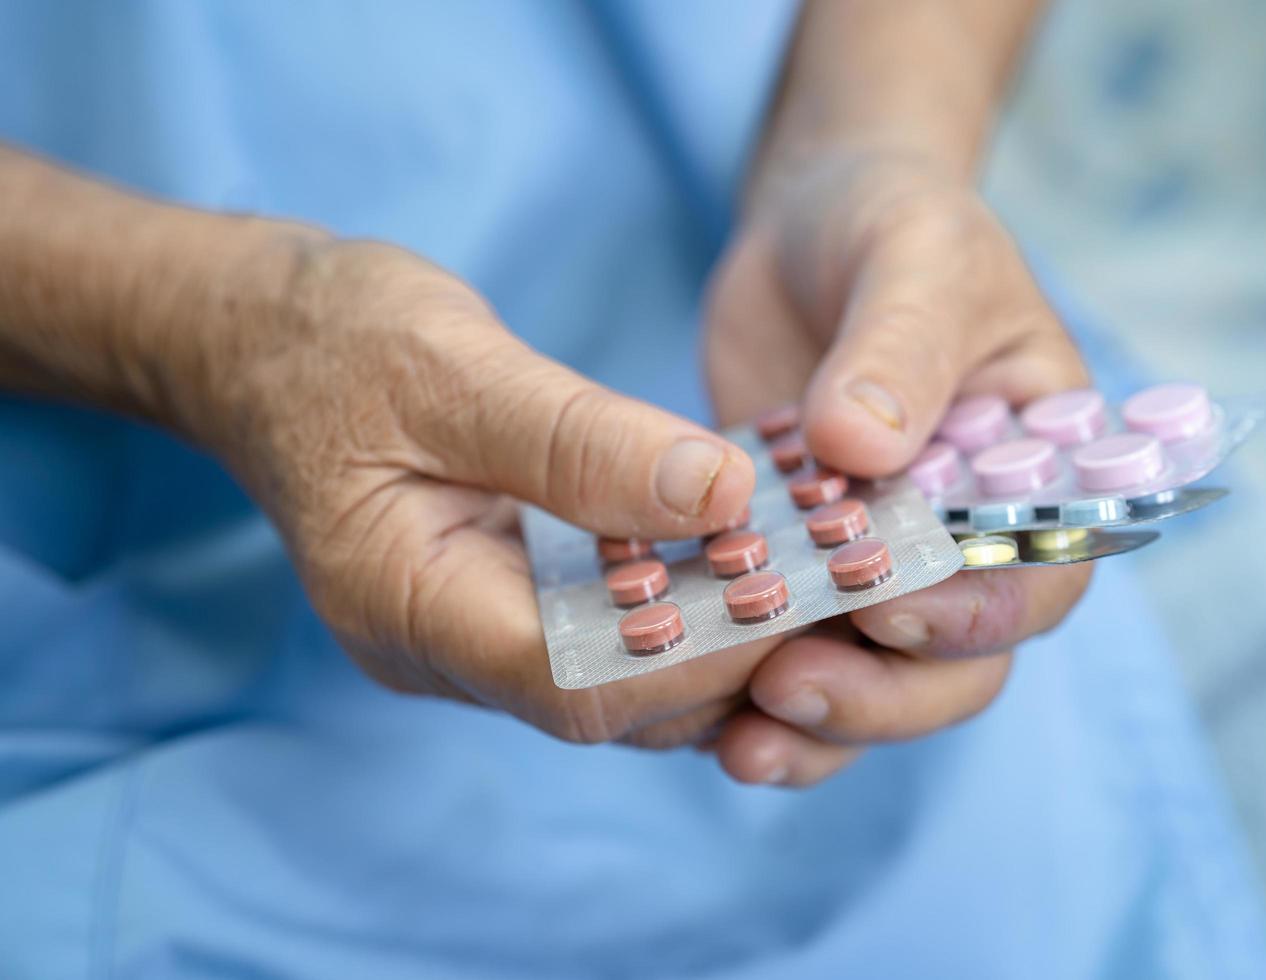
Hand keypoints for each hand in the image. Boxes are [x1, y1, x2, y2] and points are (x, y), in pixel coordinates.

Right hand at [190, 236, 782, 746]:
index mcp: (405, 605)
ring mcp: (470, 638)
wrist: (260, 339)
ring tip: (819, 575)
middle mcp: (441, 650)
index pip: (576, 682)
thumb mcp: (450, 364)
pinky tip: (749, 558)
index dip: (698, 653)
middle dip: (732, 656)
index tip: (798, 592)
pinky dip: (685, 607)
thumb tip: (720, 497)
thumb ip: (579, 441)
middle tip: (842, 588)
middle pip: (614, 704)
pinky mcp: (503, 606)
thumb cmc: (334, 340)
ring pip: (623, 684)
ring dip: (722, 639)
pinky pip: (611, 638)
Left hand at [703, 149, 1092, 784]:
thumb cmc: (894, 222)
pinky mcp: (796, 568)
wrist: (816, 221)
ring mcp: (880, 563)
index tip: (886, 610)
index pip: (1037, 577)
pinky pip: (788, 649)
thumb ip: (900, 346)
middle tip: (787, 687)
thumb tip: (862, 447)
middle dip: (883, 694)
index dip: (975, 613)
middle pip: (957, 664)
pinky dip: (750, 691)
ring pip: (874, 683)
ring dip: (817, 724)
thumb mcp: (913, 256)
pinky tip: (698, 710)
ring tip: (739, 742)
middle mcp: (966, 538)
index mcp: (1035, 473)